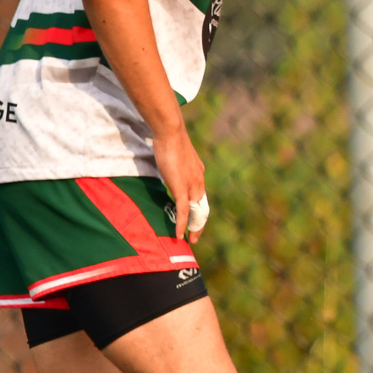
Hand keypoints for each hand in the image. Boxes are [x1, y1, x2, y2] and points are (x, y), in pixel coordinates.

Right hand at [153, 125, 207, 242]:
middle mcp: (199, 181)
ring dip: (193, 228)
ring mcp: (191, 185)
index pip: (201, 197)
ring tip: (190, 240)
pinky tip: (179, 234)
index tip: (195, 221)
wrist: (171, 133)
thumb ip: (176, 168)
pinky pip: (183, 210)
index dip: (199, 211)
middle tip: (196, 238)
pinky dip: (181, 224)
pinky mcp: (181, 187)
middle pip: (202, 208)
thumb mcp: (176, 158)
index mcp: (198, 174)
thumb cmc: (170, 141)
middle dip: (199, 224)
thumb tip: (169, 170)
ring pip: (195, 212)